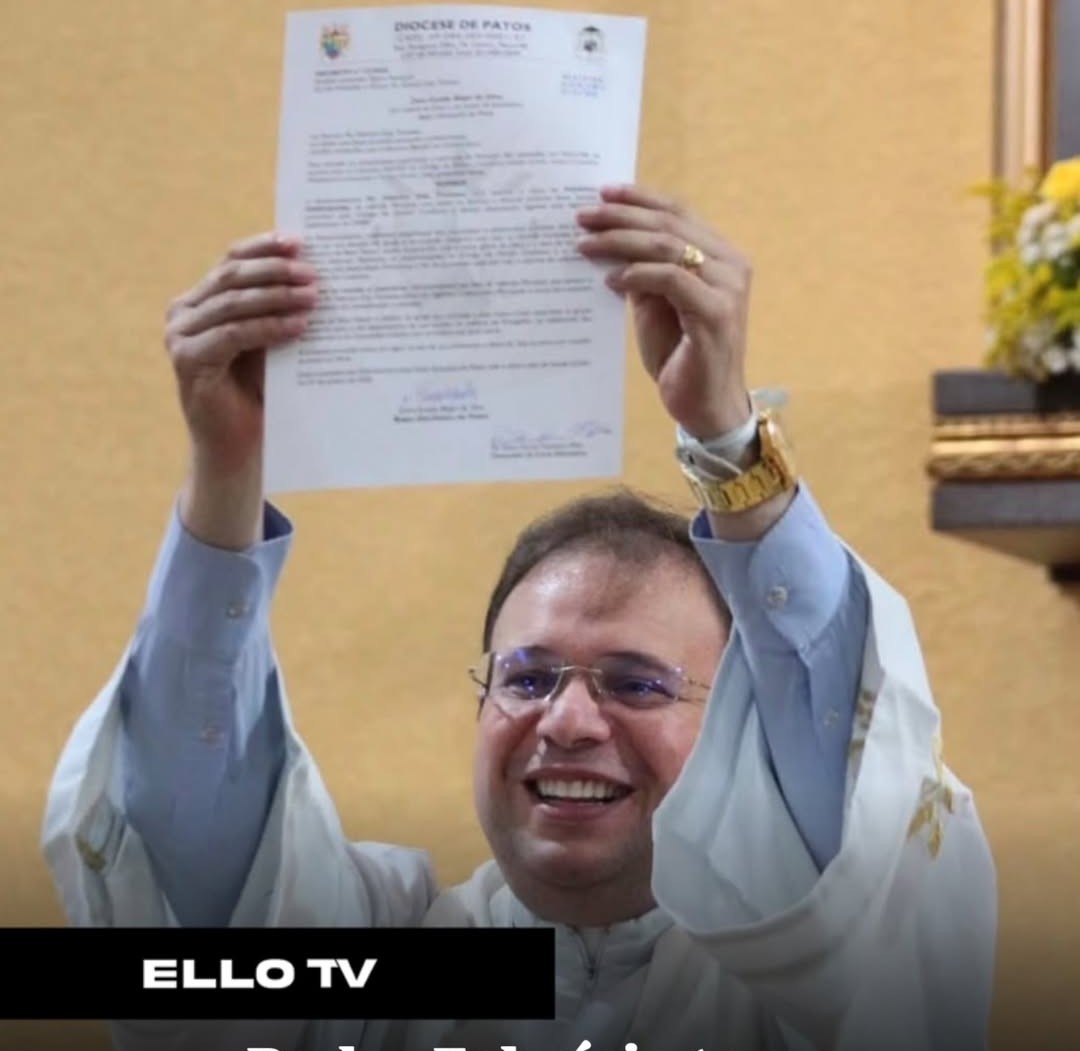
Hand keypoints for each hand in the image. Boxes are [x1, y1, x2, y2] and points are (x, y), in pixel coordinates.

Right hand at [164, 232, 318, 475]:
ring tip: (313, 298)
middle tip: (313, 274)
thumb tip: (316, 275)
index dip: (264, 248)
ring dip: (277, 297)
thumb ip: (279, 309)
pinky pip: (233, 335)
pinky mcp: (186, 360)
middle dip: (276, 271)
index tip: (299, 242)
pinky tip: (297, 327)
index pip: (232, 261)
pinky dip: (268, 327)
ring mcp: (180, 335)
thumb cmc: (260, 393)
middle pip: (231, 277)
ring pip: (233, 303)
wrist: (239, 445)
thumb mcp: (272, 342)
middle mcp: (184, 312)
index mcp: (202, 300)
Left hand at [576, 185, 751, 438]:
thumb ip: (642, 271)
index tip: (602, 194)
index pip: (678, 213)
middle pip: (670, 224)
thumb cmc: (680, 356)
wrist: (705, 406)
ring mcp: (728, 288)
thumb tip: (608, 240)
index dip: (640, 199)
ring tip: (586, 245)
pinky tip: (611, 280)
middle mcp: (731, 265)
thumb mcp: (655, 305)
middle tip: (583, 217)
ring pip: (669, 247)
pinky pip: (671, 280)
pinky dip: (637, 275)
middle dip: (621, 217)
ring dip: (621, 242)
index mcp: (721, 256)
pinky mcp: (717, 314)